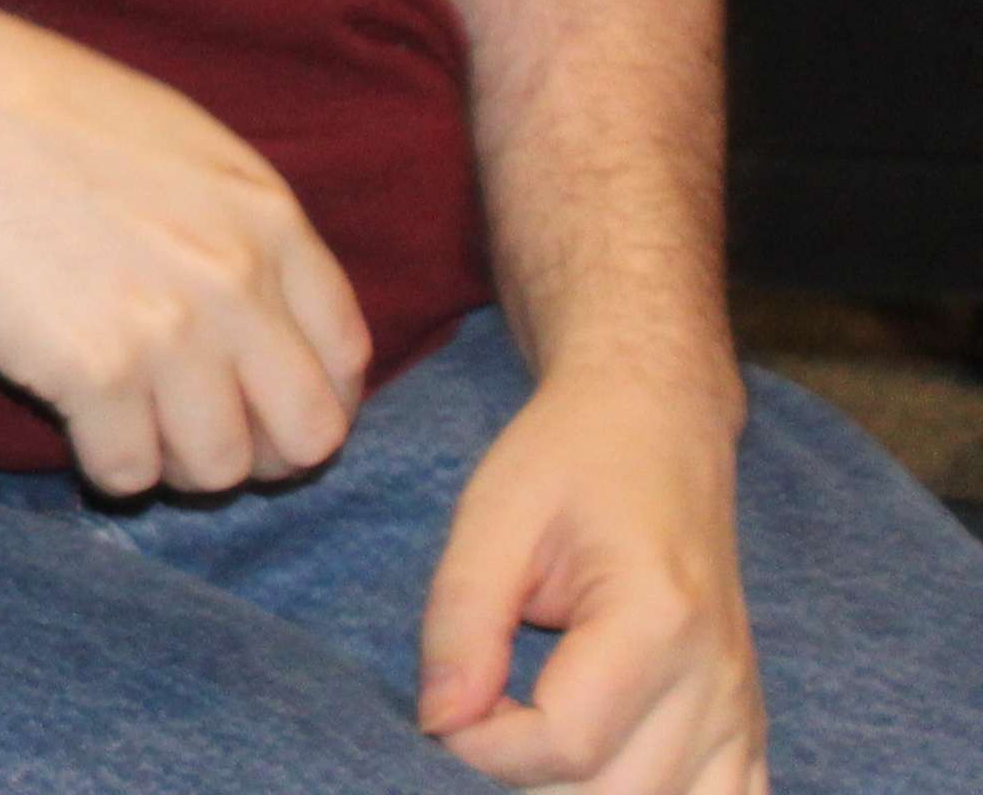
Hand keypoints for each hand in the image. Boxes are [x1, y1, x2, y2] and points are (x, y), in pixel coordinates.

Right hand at [0, 0, 372, 496]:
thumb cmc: (34, 110)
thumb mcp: (178, 143)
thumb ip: (240, 226)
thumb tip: (267, 308)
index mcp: (268, 218)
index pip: (345, 356)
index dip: (313, 399)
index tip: (266, 406)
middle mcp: (237, 284)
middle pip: (307, 435)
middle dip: (262, 453)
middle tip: (204, 438)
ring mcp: (168, 335)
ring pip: (221, 468)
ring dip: (178, 465)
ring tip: (133, 431)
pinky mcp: (90, 376)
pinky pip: (128, 474)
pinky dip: (105, 466)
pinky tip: (75, 426)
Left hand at [417, 360, 761, 794]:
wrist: (657, 429)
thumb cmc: (568, 461)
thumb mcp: (491, 518)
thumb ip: (460, 623)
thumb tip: (439, 724)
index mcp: (656, 619)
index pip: (568, 744)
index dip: (486, 747)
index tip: (447, 707)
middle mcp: (717, 677)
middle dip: (524, 780)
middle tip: (480, 722)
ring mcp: (743, 707)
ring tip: (529, 742)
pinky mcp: (749, 723)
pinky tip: (598, 771)